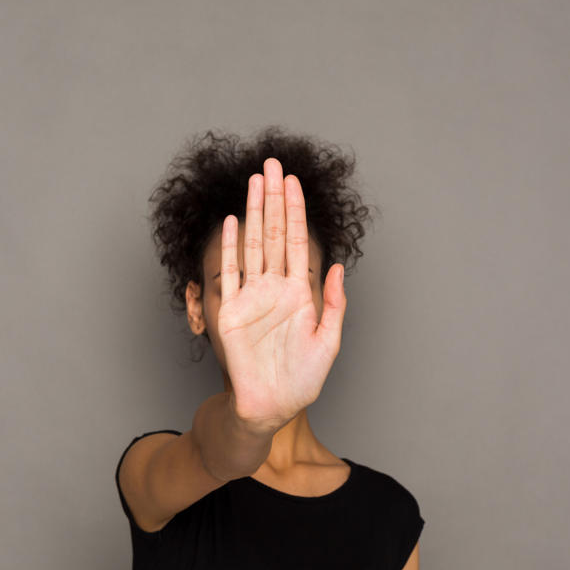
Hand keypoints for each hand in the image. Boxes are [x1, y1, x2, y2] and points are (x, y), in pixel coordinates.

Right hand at [217, 157, 346, 432]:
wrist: (270, 406)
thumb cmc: (301, 381)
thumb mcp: (329, 341)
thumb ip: (334, 304)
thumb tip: (340, 265)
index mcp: (300, 293)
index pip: (298, 242)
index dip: (296, 211)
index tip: (294, 182)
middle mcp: (275, 289)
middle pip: (274, 233)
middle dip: (274, 198)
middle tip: (273, 163)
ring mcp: (251, 297)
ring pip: (253, 245)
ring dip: (254, 212)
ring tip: (255, 180)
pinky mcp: (229, 312)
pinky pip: (230, 274)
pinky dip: (231, 248)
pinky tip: (234, 222)